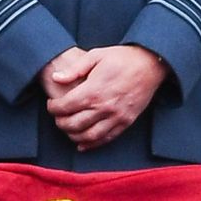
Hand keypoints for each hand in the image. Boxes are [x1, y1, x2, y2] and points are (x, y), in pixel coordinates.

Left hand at [44, 45, 168, 150]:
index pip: (65, 107)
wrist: (150, 64)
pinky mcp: (126, 122)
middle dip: (60, 123)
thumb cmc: (122, 58)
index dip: (53, 108)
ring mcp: (116, 117)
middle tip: (57, 118)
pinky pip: (106, 138)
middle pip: (74, 124)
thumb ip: (74, 69)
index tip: (51, 105)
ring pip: (89, 136)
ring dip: (74, 136)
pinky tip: (83, 143)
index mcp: (93, 90)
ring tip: (68, 129)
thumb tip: (55, 78)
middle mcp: (104, 107)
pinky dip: (92, 144)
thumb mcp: (95, 55)